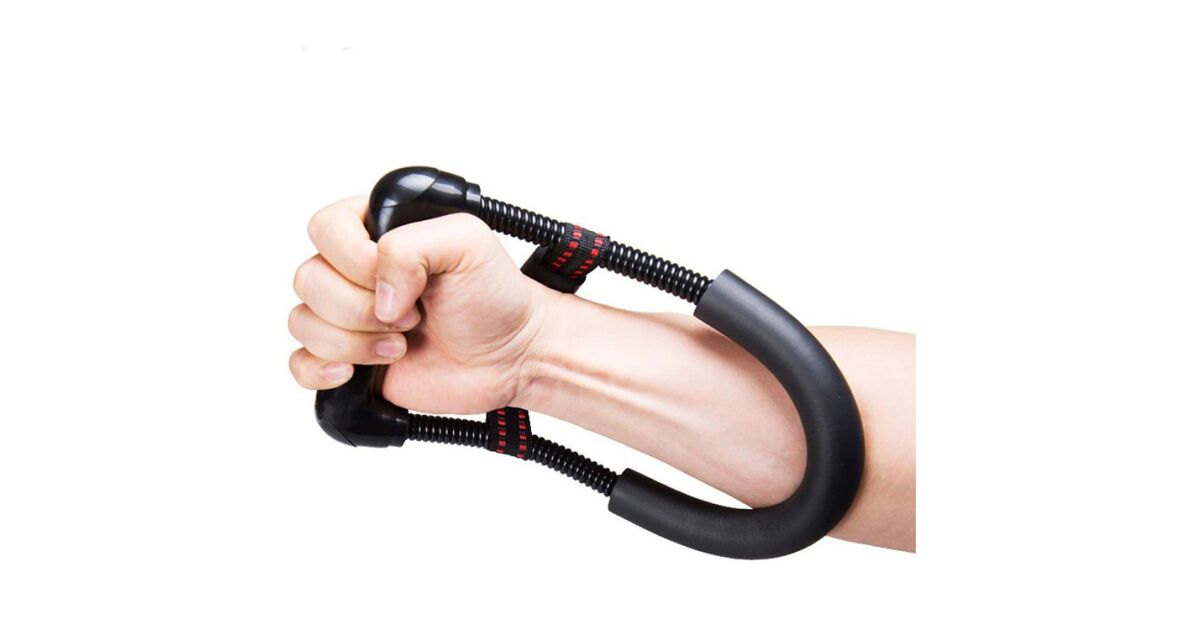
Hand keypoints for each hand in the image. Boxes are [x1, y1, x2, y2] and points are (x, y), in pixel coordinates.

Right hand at [288, 196, 549, 412]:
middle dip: (361, 307)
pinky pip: (300, 362)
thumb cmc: (493, 295)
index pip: (325, 228)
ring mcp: (347, 315)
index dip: (355, 259)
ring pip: (303, 322)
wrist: (511, 355)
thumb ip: (411, 246)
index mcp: (375, 229)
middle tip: (411, 317)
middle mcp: (353, 270)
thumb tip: (377, 293)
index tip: (400, 282)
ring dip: (354, 341)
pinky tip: (355, 371)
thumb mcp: (467, 243)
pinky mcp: (346, 358)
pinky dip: (320, 369)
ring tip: (401, 345)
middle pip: (309, 280)